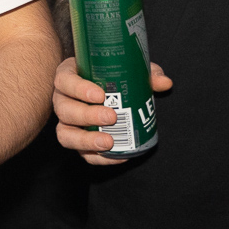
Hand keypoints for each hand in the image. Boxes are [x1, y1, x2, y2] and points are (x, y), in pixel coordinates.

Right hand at [52, 58, 172, 164]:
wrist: (106, 93)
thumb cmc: (110, 76)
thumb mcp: (126, 69)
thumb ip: (145, 74)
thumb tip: (165, 82)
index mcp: (69, 77)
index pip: (64, 81)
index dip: (79, 88)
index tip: (100, 94)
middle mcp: (62, 100)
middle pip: (63, 110)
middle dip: (87, 116)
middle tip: (112, 117)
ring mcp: (67, 123)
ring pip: (65, 134)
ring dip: (85, 140)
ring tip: (108, 142)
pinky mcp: (76, 142)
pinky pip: (81, 154)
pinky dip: (98, 158)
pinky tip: (117, 156)